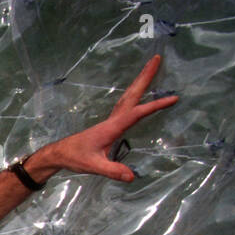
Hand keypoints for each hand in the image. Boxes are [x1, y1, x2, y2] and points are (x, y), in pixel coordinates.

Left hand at [40, 55, 179, 181]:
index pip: (137, 113)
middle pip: (132, 94)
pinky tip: (139, 92)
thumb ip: (112, 171)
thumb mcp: (94, 166)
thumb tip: (131, 176)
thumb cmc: (75, 158)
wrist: (60, 153)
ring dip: (140, 81)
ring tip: (152, 66)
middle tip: (157, 58)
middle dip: (145, 76)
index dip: (155, 105)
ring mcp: (111, 120)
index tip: (173, 98)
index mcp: (112, 127)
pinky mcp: (109, 124)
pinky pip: (126, 104)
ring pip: (129, 96)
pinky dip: (135, 94)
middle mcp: (113, 120)